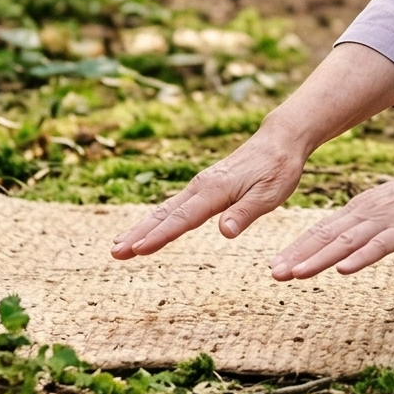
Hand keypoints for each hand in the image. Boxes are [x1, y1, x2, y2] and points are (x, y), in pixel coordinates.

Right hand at [110, 129, 307, 259]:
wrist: (279, 141)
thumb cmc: (277, 170)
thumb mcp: (270, 194)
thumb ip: (245, 213)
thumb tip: (224, 232)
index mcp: (215, 190)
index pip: (183, 218)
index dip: (160, 236)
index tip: (138, 249)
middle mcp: (201, 186)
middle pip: (164, 214)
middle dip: (138, 234)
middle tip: (115, 253)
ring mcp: (199, 186)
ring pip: (164, 210)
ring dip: (140, 228)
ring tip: (117, 246)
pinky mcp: (202, 188)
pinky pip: (172, 206)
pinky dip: (154, 220)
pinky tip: (144, 231)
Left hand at [268, 157, 393, 279]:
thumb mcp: (388, 209)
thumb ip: (368, 225)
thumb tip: (347, 243)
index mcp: (361, 209)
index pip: (322, 230)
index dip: (298, 248)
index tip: (276, 264)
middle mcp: (367, 213)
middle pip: (326, 236)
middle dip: (298, 256)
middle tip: (273, 273)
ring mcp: (386, 220)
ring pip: (346, 242)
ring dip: (318, 259)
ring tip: (295, 274)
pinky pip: (380, 246)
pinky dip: (360, 258)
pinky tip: (343, 269)